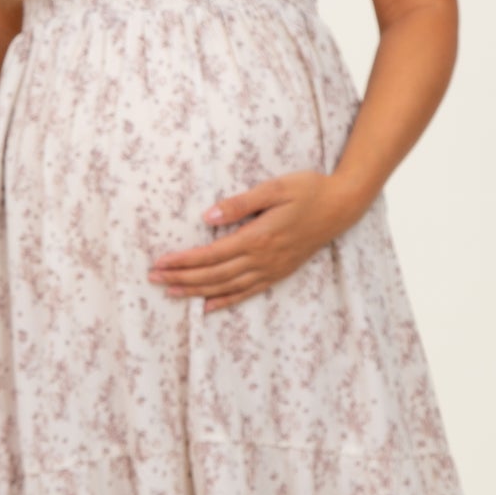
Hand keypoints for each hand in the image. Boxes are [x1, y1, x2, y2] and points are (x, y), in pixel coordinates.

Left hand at [147, 170, 350, 313]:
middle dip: (182, 278)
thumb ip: (241, 203)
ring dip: (197, 291)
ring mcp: (271, 269)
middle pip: (214, 274)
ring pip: (227, 287)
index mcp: (259, 237)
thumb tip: (209, 216)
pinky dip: (226, 301)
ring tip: (170, 292)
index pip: (212, 254)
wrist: (341, 206)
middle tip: (154, 278)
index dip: (184, 260)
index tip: (160, 261)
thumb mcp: (275, 187)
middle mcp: (263, 258)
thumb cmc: (308, 190)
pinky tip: (207, 307)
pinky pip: (248, 292)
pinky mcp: (279, 273)